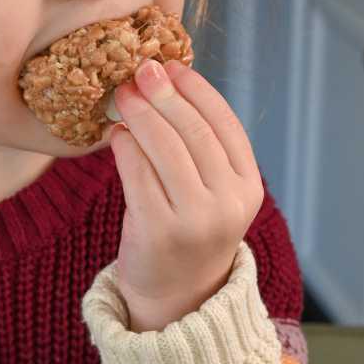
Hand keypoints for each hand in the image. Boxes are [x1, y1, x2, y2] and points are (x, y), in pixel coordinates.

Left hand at [109, 60, 263, 331]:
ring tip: (122, 96)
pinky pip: (138, 175)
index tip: (171, 65)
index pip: (225, 124)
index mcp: (248, 186)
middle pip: (194, 132)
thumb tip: (165, 83)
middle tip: (139, 69)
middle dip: (164, 94)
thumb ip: (199, 148)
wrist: (177, 298)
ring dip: (141, 115)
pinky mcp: (159, 231)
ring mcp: (196, 219)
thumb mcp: (211, 191)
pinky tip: (116, 135)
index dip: (196, 90)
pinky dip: (125, 148)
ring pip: (166, 149)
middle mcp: (228, 203)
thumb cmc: (188, 230)